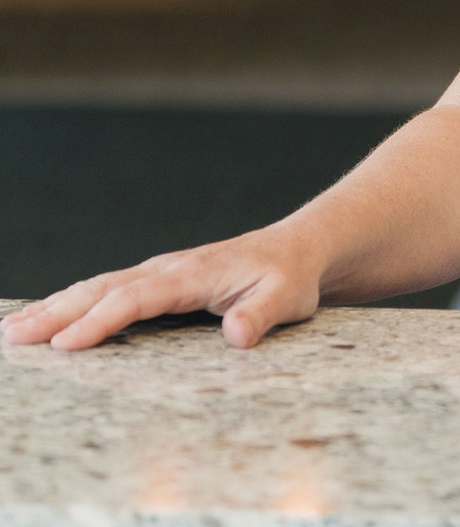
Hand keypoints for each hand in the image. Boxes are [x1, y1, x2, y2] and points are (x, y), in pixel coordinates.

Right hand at [0, 227, 322, 351]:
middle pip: (106, 288)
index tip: (65, 343)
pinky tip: (51, 316)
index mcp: (195, 273)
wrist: (300, 248)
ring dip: (58, 305)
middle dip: (58, 311)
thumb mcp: (287, 297)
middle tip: (14, 336)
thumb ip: (262, 314)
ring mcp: (163, 272)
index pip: (138, 297)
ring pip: (101, 286)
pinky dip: (76, 300)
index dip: (101, 320)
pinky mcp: (161, 280)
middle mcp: (171, 268)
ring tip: (15, 329)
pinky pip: (111, 289)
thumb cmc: (290, 277)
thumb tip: (237, 334)